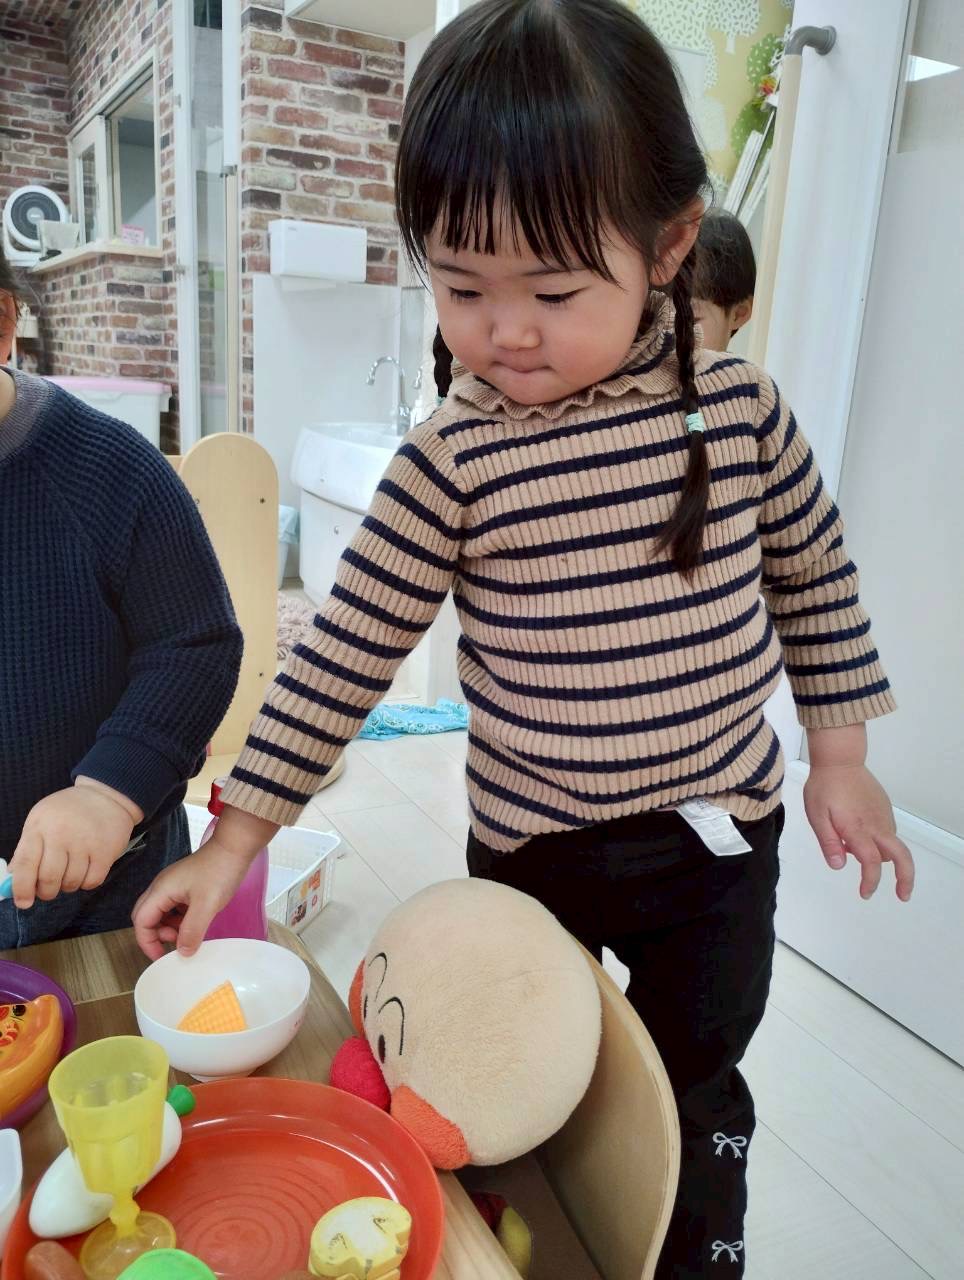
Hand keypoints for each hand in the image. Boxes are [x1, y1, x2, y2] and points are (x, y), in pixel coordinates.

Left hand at [8, 779, 140, 908]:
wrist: (105, 796)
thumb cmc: (68, 811)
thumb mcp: (40, 821)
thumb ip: (26, 850)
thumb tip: (13, 880)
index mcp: (39, 826)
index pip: (25, 864)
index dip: (22, 888)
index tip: (23, 902)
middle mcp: (61, 833)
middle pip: (49, 878)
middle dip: (47, 891)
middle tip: (49, 889)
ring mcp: (85, 842)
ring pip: (71, 883)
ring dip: (68, 886)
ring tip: (70, 874)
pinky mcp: (106, 851)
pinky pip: (92, 882)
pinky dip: (86, 883)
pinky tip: (86, 871)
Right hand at [132, 837, 256, 958]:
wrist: (235, 848)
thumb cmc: (220, 872)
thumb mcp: (206, 905)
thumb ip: (192, 931)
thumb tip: (182, 953)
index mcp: (160, 890)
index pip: (141, 922)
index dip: (147, 943)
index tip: (161, 957)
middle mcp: (162, 887)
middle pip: (146, 917)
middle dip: (156, 935)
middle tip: (176, 945)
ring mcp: (173, 885)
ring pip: (161, 913)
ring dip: (169, 928)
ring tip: (188, 935)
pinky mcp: (185, 886)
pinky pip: (174, 908)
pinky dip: (180, 920)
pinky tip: (195, 924)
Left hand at [804, 763, 914, 901]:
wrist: (840, 760)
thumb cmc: (824, 787)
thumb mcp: (817, 816)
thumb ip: (828, 842)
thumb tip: (839, 866)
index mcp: (858, 829)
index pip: (871, 863)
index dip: (870, 882)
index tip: (865, 893)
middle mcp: (877, 824)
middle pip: (901, 856)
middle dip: (905, 878)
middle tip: (902, 894)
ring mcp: (883, 815)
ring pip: (891, 845)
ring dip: (882, 857)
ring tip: (851, 850)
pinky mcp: (884, 808)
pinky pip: (887, 831)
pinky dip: (878, 841)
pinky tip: (856, 834)